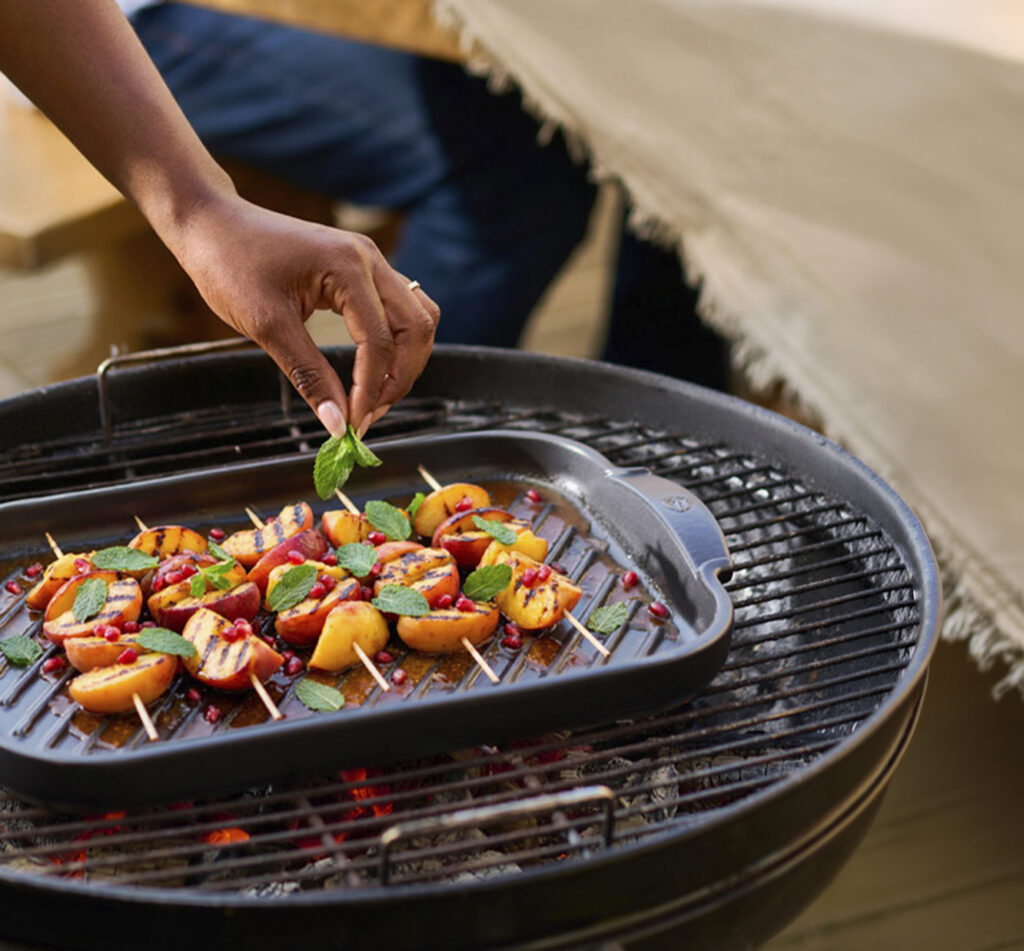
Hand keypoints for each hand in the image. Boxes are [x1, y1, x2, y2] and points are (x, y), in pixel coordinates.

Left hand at [172, 192, 439, 435]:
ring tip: (375, 395)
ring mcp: (370, 261)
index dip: (371, 390)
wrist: (211, 224)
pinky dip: (397, 343)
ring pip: (418, 318)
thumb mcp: (267, 326)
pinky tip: (374, 367)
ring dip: (406, 361)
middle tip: (367, 415)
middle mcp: (370, 259)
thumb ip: (309, 375)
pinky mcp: (363, 269)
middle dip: (399, 379)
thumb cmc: (230, 265)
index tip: (353, 424)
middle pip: (416, 328)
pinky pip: (402, 309)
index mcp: (348, 267)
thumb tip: (337, 423)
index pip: (381, 341)